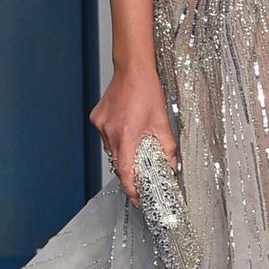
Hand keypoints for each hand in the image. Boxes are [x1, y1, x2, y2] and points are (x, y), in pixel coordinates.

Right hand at [89, 69, 177, 204]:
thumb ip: (168, 148)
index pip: (125, 172)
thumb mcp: (163, 122)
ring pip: (112, 149)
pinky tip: (126, 126)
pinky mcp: (96, 119)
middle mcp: (110, 132)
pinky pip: (106, 136)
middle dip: (130, 170)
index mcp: (126, 136)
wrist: (132, 70)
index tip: (137, 198)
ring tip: (136, 140)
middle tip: (142, 171)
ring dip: (124, 151)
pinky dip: (116, 137)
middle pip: (119, 162)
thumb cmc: (147, 92)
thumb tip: (171, 165)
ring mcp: (101, 125)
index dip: (131, 189)